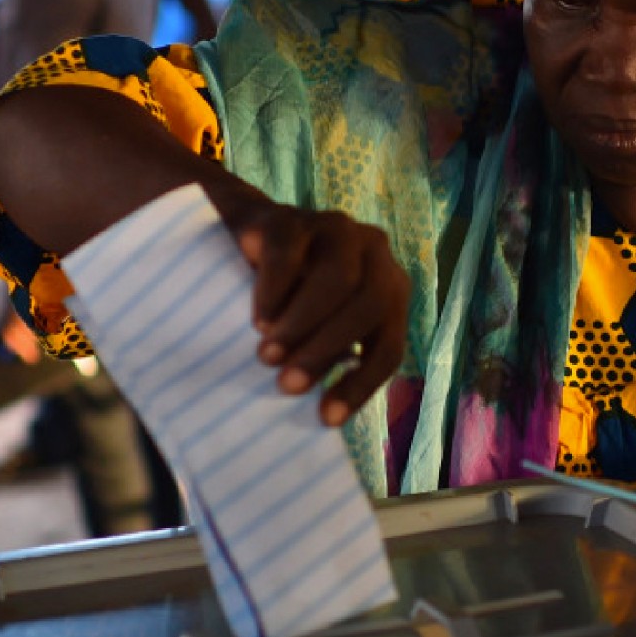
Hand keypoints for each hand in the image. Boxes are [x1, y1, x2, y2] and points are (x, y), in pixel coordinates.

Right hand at [213, 186, 409, 426]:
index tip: (325, 418)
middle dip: (326, 351)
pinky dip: (273, 294)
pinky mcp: (292, 218)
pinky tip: (259, 321)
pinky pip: (289, 257)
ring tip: (268, 355)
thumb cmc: (290, 298)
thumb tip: (321, 412)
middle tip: (287, 385)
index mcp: (390, 289)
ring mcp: (335, 229)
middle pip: (368, 307)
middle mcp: (374, 254)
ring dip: (301, 325)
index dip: (361, 385)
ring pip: (336, 279)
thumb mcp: (318, 328)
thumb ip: (330, 355)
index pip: (388, 345)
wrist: (245, 236)